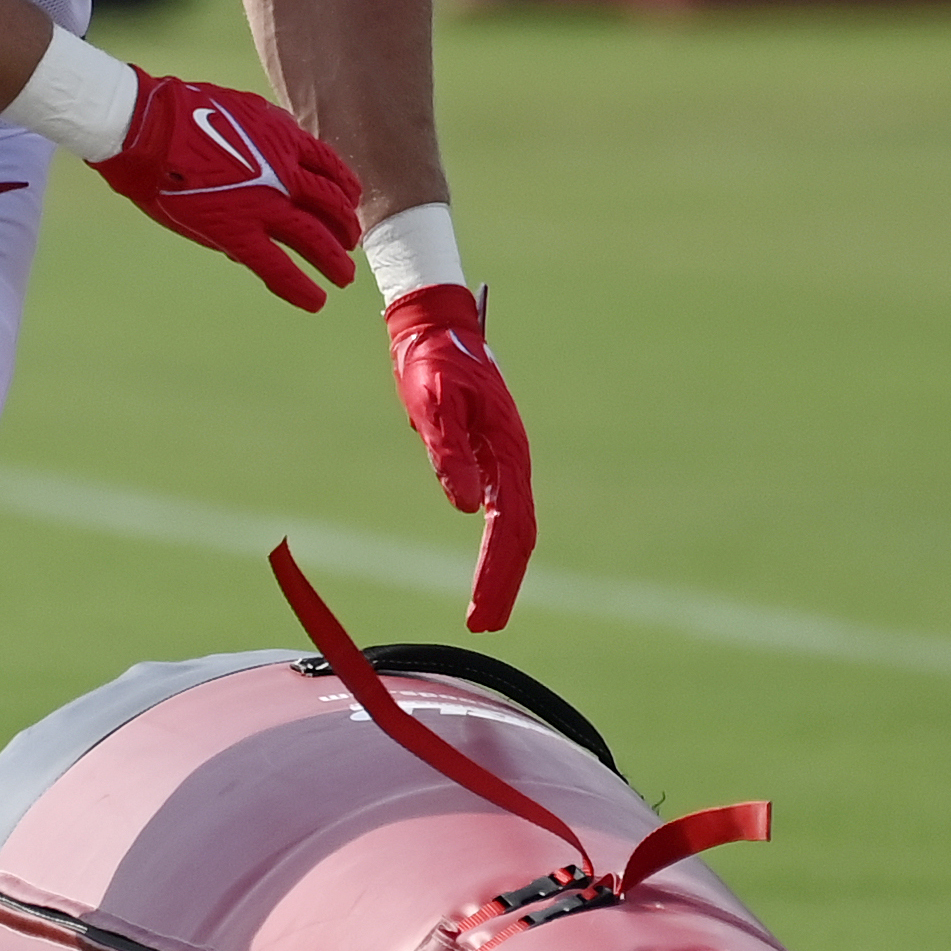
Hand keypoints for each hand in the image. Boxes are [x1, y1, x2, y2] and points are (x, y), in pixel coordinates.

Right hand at [91, 71, 359, 312]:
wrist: (149, 127)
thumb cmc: (182, 112)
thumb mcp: (241, 111)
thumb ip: (266, 132)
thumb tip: (274, 151)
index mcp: (284, 139)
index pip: (330, 168)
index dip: (344, 188)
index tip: (348, 202)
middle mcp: (284, 172)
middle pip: (331, 205)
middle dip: (345, 226)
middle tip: (350, 241)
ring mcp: (263, 204)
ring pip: (315, 238)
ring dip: (334, 260)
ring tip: (343, 277)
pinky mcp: (236, 233)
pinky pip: (277, 267)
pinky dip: (300, 287)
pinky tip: (315, 301)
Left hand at [384, 283, 534, 629]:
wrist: (436, 323)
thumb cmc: (430, 360)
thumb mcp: (432, 404)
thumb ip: (449, 454)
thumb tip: (467, 506)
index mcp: (506, 449)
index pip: (509, 526)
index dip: (497, 573)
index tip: (482, 614)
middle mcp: (513, 458)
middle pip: (519, 534)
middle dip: (503, 583)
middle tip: (484, 626)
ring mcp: (506, 457)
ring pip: (513, 524)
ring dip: (502, 569)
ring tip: (485, 612)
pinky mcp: (492, 454)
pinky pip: (502, 508)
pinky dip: (497, 543)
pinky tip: (488, 567)